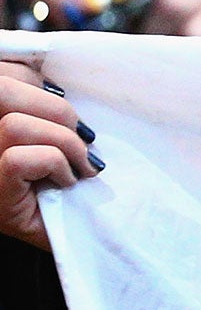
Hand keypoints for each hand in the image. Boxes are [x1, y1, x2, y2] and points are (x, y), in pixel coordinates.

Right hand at [0, 61, 98, 251]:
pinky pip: (21, 159)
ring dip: (63, 143)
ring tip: (78, 166)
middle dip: (57, 111)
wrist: (75, 235)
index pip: (4, 74)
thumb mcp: (54, 125)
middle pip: (3, 88)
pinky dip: (54, 166)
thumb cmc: (66, 178)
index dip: (36, 84)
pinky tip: (65, 183)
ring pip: (17, 125)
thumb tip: (57, 86)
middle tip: (85, 142)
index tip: (68, 116)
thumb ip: (42, 98)